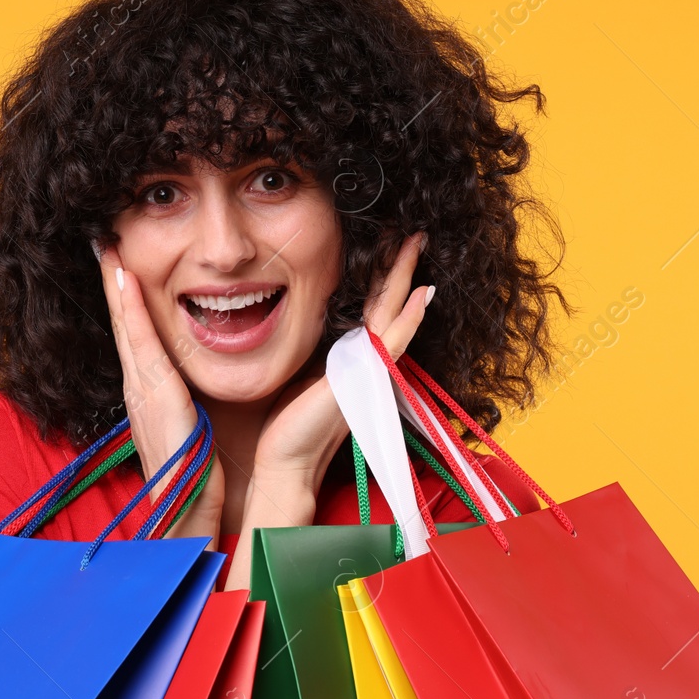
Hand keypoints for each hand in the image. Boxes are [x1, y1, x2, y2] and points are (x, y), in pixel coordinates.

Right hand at [98, 246, 223, 543]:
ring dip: (115, 283)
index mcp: (150, 394)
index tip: (121, 258)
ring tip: (107, 244)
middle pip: (123, 322)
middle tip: (103, 236)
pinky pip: (139, 343)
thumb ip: (198, 402)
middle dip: (112, 279)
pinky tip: (124, 277)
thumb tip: (208, 385)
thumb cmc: (199, 478)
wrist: (188, 517)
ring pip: (126, 325)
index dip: (127, 297)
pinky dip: (128, 309)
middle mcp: (139, 388)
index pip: (137, 333)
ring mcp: (141, 391)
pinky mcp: (153, 396)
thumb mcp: (197, 427)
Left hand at [225, 233, 432, 588]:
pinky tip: (423, 295)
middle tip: (411, 233)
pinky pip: (393, 341)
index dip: (375, 277)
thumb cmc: (282, 427)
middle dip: (397, 268)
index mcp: (342, 357)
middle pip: (385, 303)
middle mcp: (360, 359)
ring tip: (417, 245)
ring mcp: (367, 368)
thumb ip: (295, 349)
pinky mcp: (365, 378)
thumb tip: (276, 323)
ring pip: (394, 313)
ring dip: (406, 279)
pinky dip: (409, 318)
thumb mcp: (288, 374)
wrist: (283, 464)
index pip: (364, 307)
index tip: (381, 244)